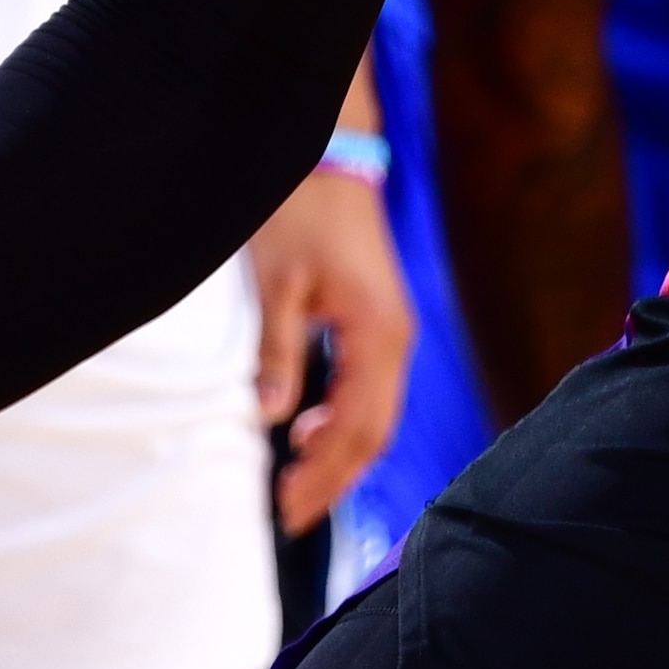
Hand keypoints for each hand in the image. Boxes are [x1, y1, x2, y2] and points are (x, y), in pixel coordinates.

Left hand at [254, 161, 409, 539]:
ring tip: (296, 483)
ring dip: (339, 453)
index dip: (323, 475)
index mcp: (377, 334)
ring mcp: (391, 330)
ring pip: (375, 414)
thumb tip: (273, 419)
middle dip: (334, 478)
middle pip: (374, 432)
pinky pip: (370, 389)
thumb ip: (277, 352)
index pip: (356, 427)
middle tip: (289, 515)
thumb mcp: (276, 283)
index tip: (286, 509)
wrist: (329, 154)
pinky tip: (309, 430)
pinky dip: (343, 420)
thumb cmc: (299, 211)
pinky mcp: (378, 321)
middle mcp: (395, 339)